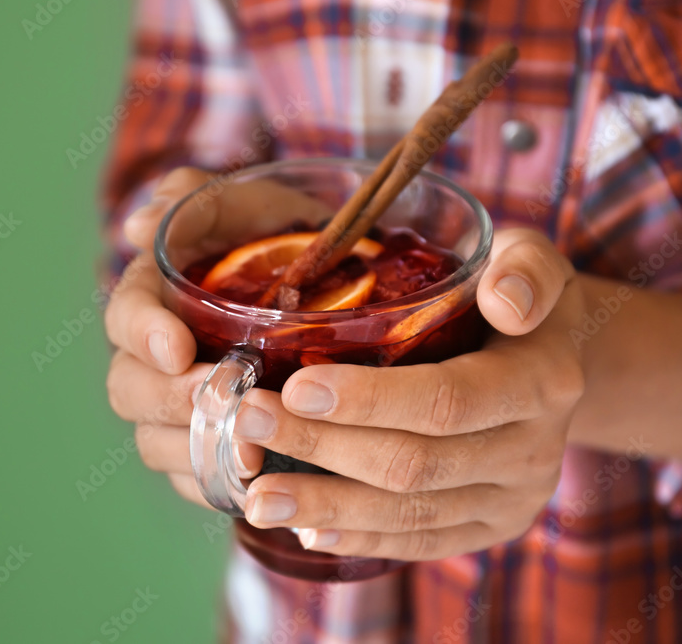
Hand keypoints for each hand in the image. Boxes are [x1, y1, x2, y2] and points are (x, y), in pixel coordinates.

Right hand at [105, 168, 331, 505]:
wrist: (335, 282)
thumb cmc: (282, 237)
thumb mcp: (249, 204)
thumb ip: (195, 202)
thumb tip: (138, 225)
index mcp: (155, 298)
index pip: (124, 318)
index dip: (142, 335)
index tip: (176, 347)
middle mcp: (157, 358)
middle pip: (129, 390)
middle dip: (168, 399)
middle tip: (220, 398)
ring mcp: (181, 407)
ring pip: (156, 442)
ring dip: (195, 448)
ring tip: (250, 449)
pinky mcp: (213, 446)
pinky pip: (196, 480)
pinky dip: (219, 483)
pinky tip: (256, 479)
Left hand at [235, 228, 585, 559]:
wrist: (555, 363)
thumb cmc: (516, 296)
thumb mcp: (529, 260)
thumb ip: (524, 269)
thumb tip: (502, 299)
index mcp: (542, 381)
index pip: (446, 401)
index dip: (370, 400)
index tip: (296, 388)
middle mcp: (534, 452)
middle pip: (413, 464)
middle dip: (321, 448)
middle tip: (248, 424)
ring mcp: (512, 500)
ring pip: (409, 514)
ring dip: (325, 506)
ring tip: (256, 497)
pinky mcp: (489, 528)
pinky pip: (420, 543)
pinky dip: (358, 539)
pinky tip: (303, 530)